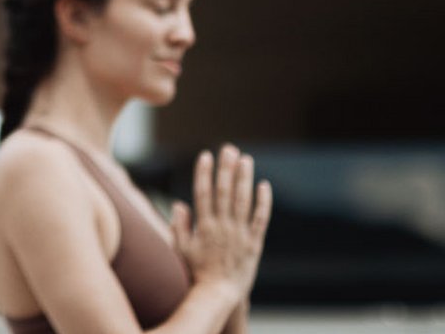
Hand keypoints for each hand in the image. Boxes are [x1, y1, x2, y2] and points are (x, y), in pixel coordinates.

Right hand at [172, 144, 271, 297]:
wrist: (218, 295)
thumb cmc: (196, 274)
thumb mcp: (182, 250)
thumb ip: (180, 227)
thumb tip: (180, 204)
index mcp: (204, 226)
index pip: (203, 193)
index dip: (204, 173)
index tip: (206, 155)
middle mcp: (222, 227)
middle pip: (225, 191)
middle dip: (226, 168)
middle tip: (229, 149)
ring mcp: (240, 234)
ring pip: (243, 200)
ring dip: (244, 178)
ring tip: (246, 159)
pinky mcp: (255, 243)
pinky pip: (260, 219)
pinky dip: (263, 202)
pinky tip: (264, 185)